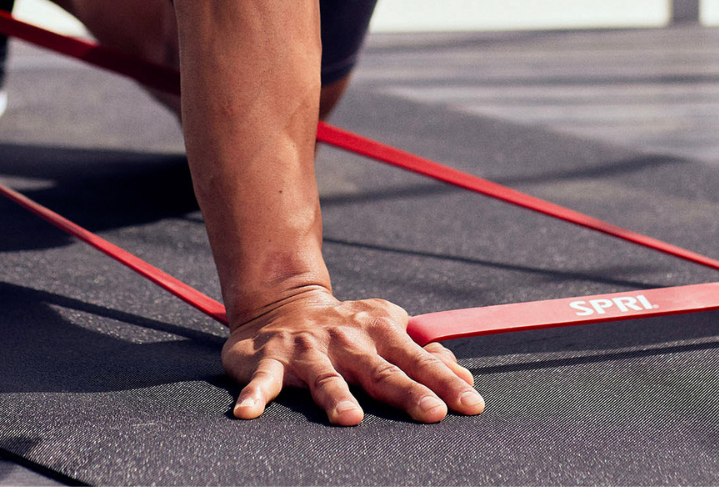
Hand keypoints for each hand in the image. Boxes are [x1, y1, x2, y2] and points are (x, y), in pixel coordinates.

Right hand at [223, 288, 483, 425]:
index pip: (419, 361)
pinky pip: (262, 381)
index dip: (446, 382)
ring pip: (325, 378)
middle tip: (433, 413)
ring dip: (336, 397)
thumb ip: (423, 355)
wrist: (282, 300)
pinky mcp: (269, 360)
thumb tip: (464, 376)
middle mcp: (347, 341)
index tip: (471, 404)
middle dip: (409, 392)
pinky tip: (247, 413)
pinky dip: (254, 396)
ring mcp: (308, 350)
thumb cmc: (346, 327)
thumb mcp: (387, 331)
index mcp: (380, 333)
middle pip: (382, 372)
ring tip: (349, 418)